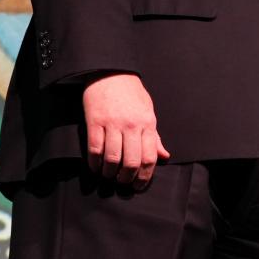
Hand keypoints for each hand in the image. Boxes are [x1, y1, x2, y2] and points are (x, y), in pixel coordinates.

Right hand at [82, 72, 170, 189]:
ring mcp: (112, 124)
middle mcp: (131, 126)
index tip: (139, 186)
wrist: (111, 72)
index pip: (150, 157)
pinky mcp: (95, 122)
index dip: (145, 177)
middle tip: (123, 183)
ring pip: (112, 159)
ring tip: (109, 176)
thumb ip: (154, 136)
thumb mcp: (148, 111)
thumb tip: (164, 156)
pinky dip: (95, 163)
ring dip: (109, 173)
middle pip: (131, 162)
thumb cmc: (132, 93)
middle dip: (127, 179)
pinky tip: (96, 167)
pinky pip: (95, 149)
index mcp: (147, 123)